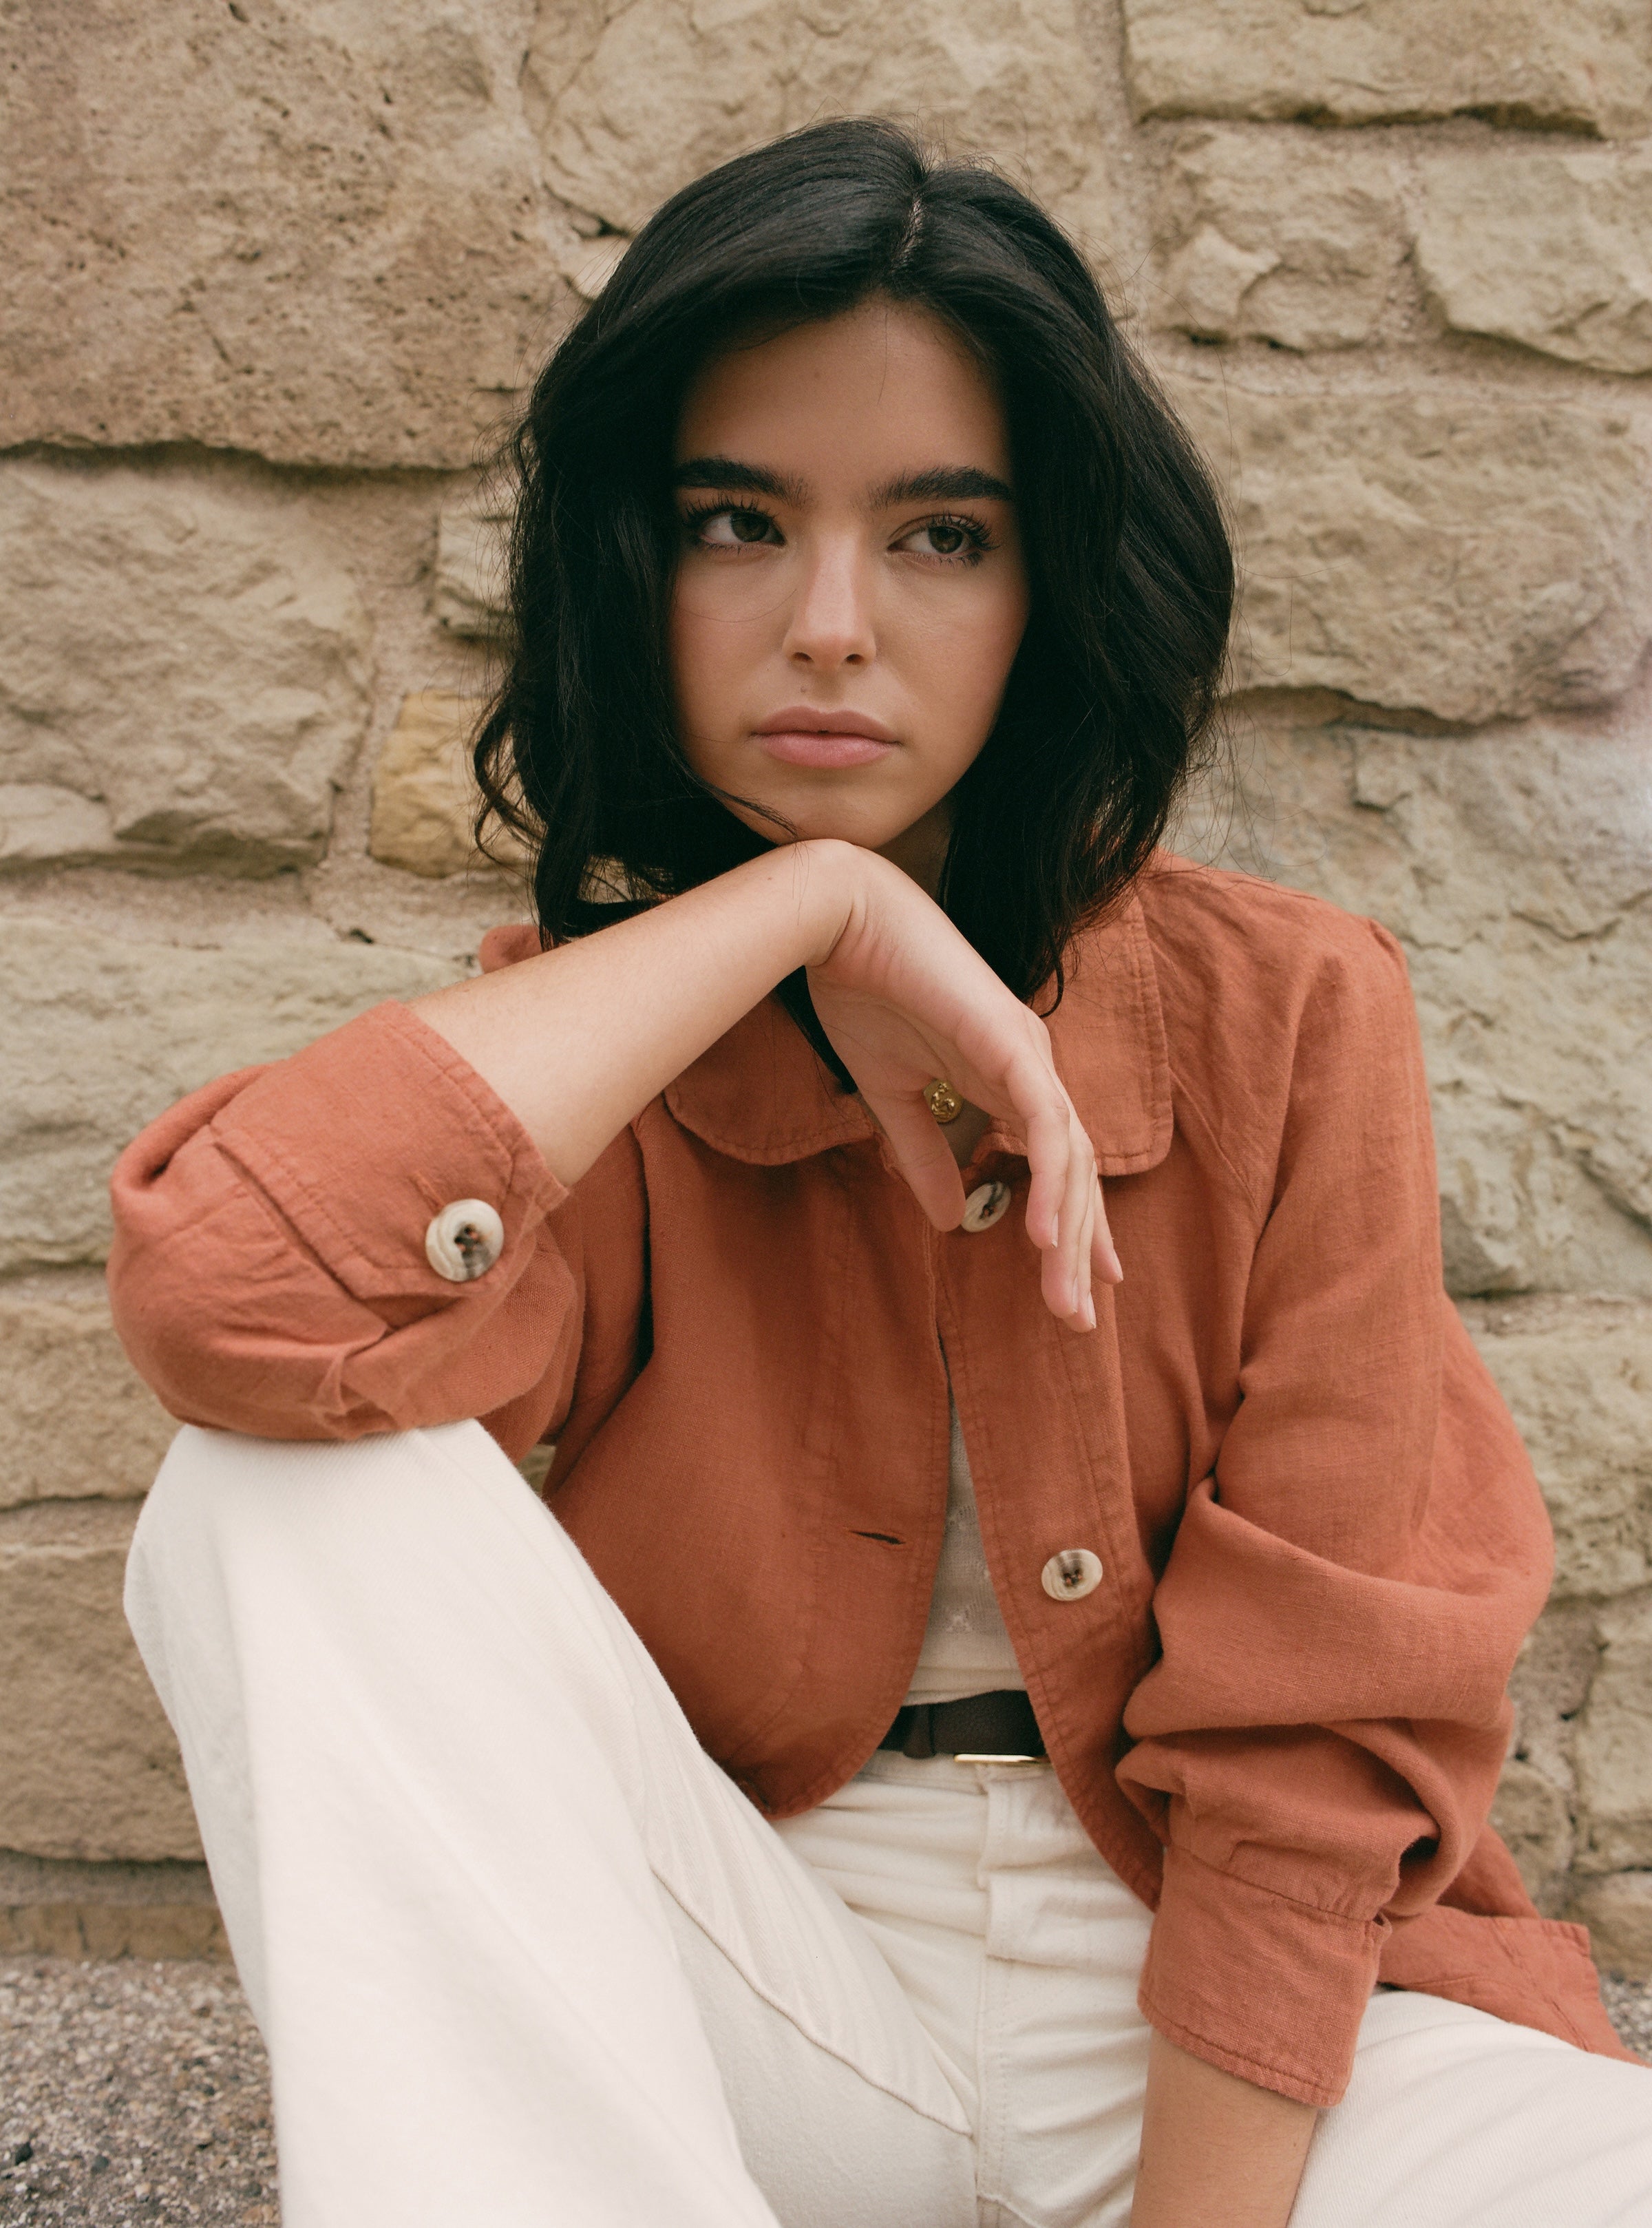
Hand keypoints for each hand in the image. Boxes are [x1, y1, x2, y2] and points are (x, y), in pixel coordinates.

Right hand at [801, 842, 1120, 1329]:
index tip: (1081, 1285)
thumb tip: (952, 1224)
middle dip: (1079, 1250)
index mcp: (1009, 1077)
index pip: (1057, 1165)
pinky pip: (1045, 1124)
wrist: (839, 922)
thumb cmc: (862, 992)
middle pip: (1074, 1175)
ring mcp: (1029, 1053)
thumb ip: (924, 1156)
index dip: (1072, 1227)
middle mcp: (1033, 1067)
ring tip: (1066, 1299)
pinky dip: (1050, 1180)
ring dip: (1068, 1235)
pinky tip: (1044, 1237)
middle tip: (1077, 1318)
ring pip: (1070, 1160)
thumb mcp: (890, 1098)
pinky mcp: (1011, 1043)